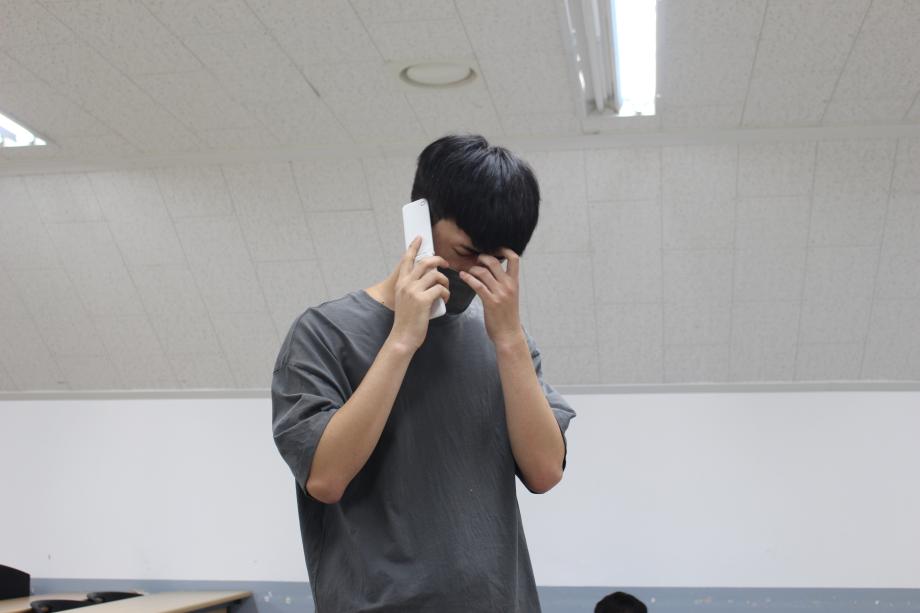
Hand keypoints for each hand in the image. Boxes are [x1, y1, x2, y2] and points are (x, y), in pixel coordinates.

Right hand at [388, 236, 449, 351]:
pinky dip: (446, 293)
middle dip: (438, 260)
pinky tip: (444, 300)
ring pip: (435, 275)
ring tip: (445, 291)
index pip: (406, 260)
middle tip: (446, 264)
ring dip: (445, 282)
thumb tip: (428, 279)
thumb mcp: (405, 300)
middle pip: (425, 263)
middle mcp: (405, 284)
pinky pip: (440, 289)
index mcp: (401, 283)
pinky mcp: (423, 300)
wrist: (403, 336)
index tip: (419, 238)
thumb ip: (413, 288)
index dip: (414, 247)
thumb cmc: (407, 320)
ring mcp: (413, 291)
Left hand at [459, 247, 524, 345]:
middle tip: (476, 260)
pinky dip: (468, 278)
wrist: (509, 334)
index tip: (495, 249)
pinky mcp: (490, 301)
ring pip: (483, 272)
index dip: (504, 250)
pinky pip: (477, 285)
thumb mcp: (510, 297)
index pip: (514, 259)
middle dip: (482, 257)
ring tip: (468, 271)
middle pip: (494, 262)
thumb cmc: (507, 316)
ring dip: (472, 269)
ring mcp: (500, 293)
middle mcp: (508, 285)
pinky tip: (463, 276)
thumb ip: (504, 284)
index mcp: (514, 283)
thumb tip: (493, 273)